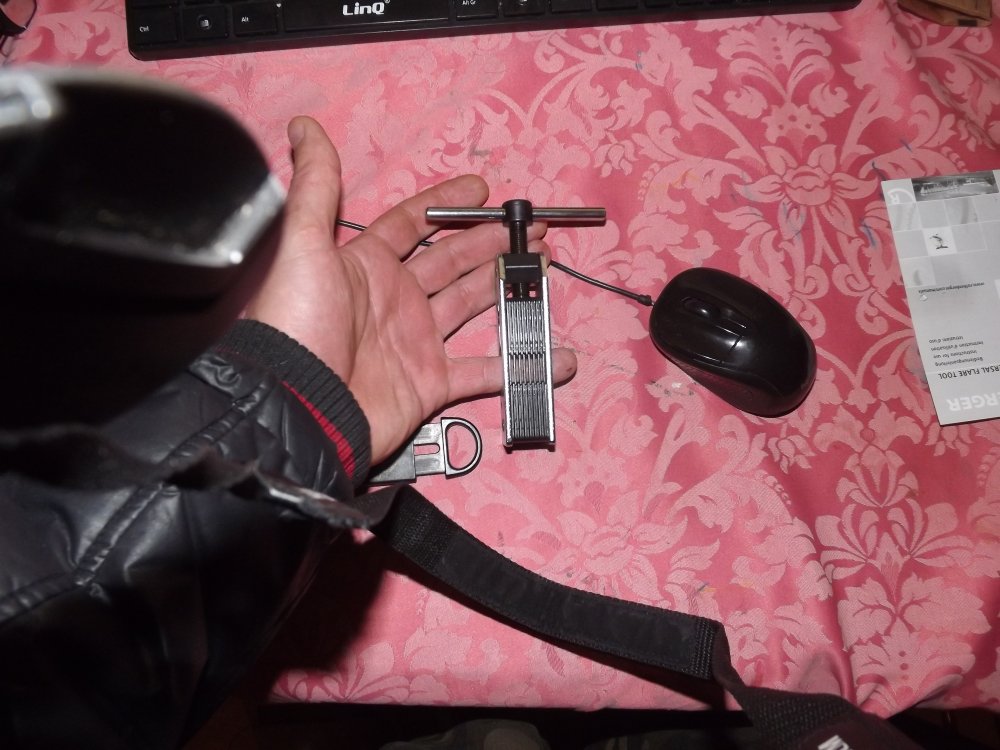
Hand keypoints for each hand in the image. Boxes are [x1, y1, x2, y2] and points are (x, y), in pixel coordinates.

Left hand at [245, 116, 577, 464]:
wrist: (299, 407)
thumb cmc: (299, 325)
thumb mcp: (305, 246)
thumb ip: (316, 187)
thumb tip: (305, 127)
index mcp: (367, 265)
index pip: (414, 224)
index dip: (447, 205)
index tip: (483, 190)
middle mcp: (394, 300)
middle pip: (452, 262)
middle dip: (489, 242)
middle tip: (529, 230)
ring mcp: (415, 342)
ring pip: (471, 306)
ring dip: (506, 286)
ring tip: (540, 267)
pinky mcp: (431, 383)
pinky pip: (485, 371)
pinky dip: (522, 364)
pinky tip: (553, 355)